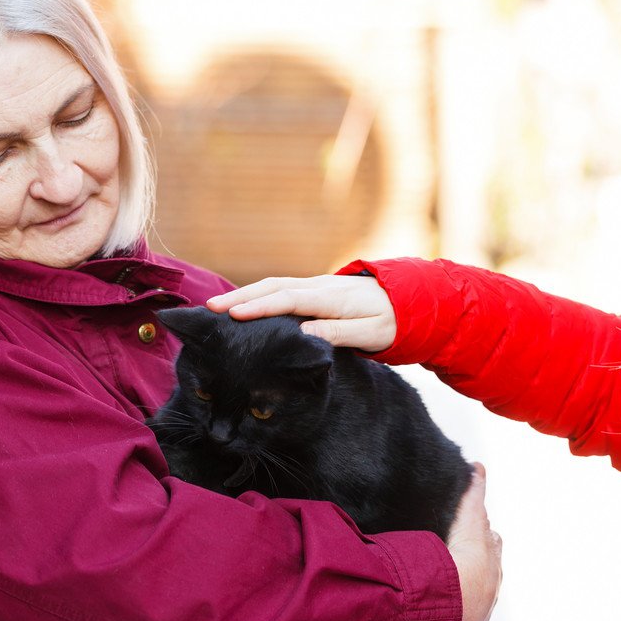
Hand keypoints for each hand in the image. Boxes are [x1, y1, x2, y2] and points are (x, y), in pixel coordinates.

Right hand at [206, 274, 396, 352]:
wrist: (411, 300)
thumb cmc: (392, 322)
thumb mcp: (371, 333)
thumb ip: (338, 333)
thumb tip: (303, 335)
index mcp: (331, 298)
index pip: (288, 300)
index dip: (260, 307)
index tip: (232, 314)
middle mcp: (320, 287)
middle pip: (272, 287)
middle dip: (240, 296)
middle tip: (209, 308)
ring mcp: (316, 286)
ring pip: (274, 285)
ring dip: (245, 294)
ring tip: (216, 307)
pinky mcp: (316, 290)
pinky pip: (281, 290)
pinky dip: (258, 295)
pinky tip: (243, 305)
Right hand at [447, 464, 501, 620]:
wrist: (457, 593)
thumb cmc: (462, 555)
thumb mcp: (468, 516)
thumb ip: (474, 490)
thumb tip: (479, 466)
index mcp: (491, 555)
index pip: (490, 541)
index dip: (482, 537)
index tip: (474, 534)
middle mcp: (492, 581)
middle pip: (490, 569)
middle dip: (480, 565)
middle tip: (461, 564)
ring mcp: (485, 606)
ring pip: (482, 599)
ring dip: (472, 596)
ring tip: (455, 594)